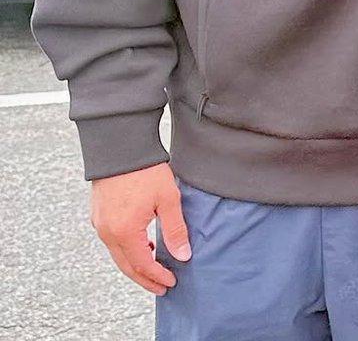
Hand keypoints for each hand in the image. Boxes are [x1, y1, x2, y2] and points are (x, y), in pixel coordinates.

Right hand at [91, 162, 190, 294]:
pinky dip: (126, 250)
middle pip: (126, 266)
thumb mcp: (168, 199)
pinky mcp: (98, 215)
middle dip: (145, 279)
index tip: (171, 282)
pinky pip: (112, 242)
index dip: (157, 276)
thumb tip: (183, 255)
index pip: (142, 265)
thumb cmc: (145, 170)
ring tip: (154, 267)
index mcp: (125, 232)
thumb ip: (175, 229)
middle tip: (161, 286)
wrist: (121, 146)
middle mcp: (108, 233)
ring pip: (118, 255)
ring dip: (135, 264)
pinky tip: (141, 244)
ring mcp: (100, 224)